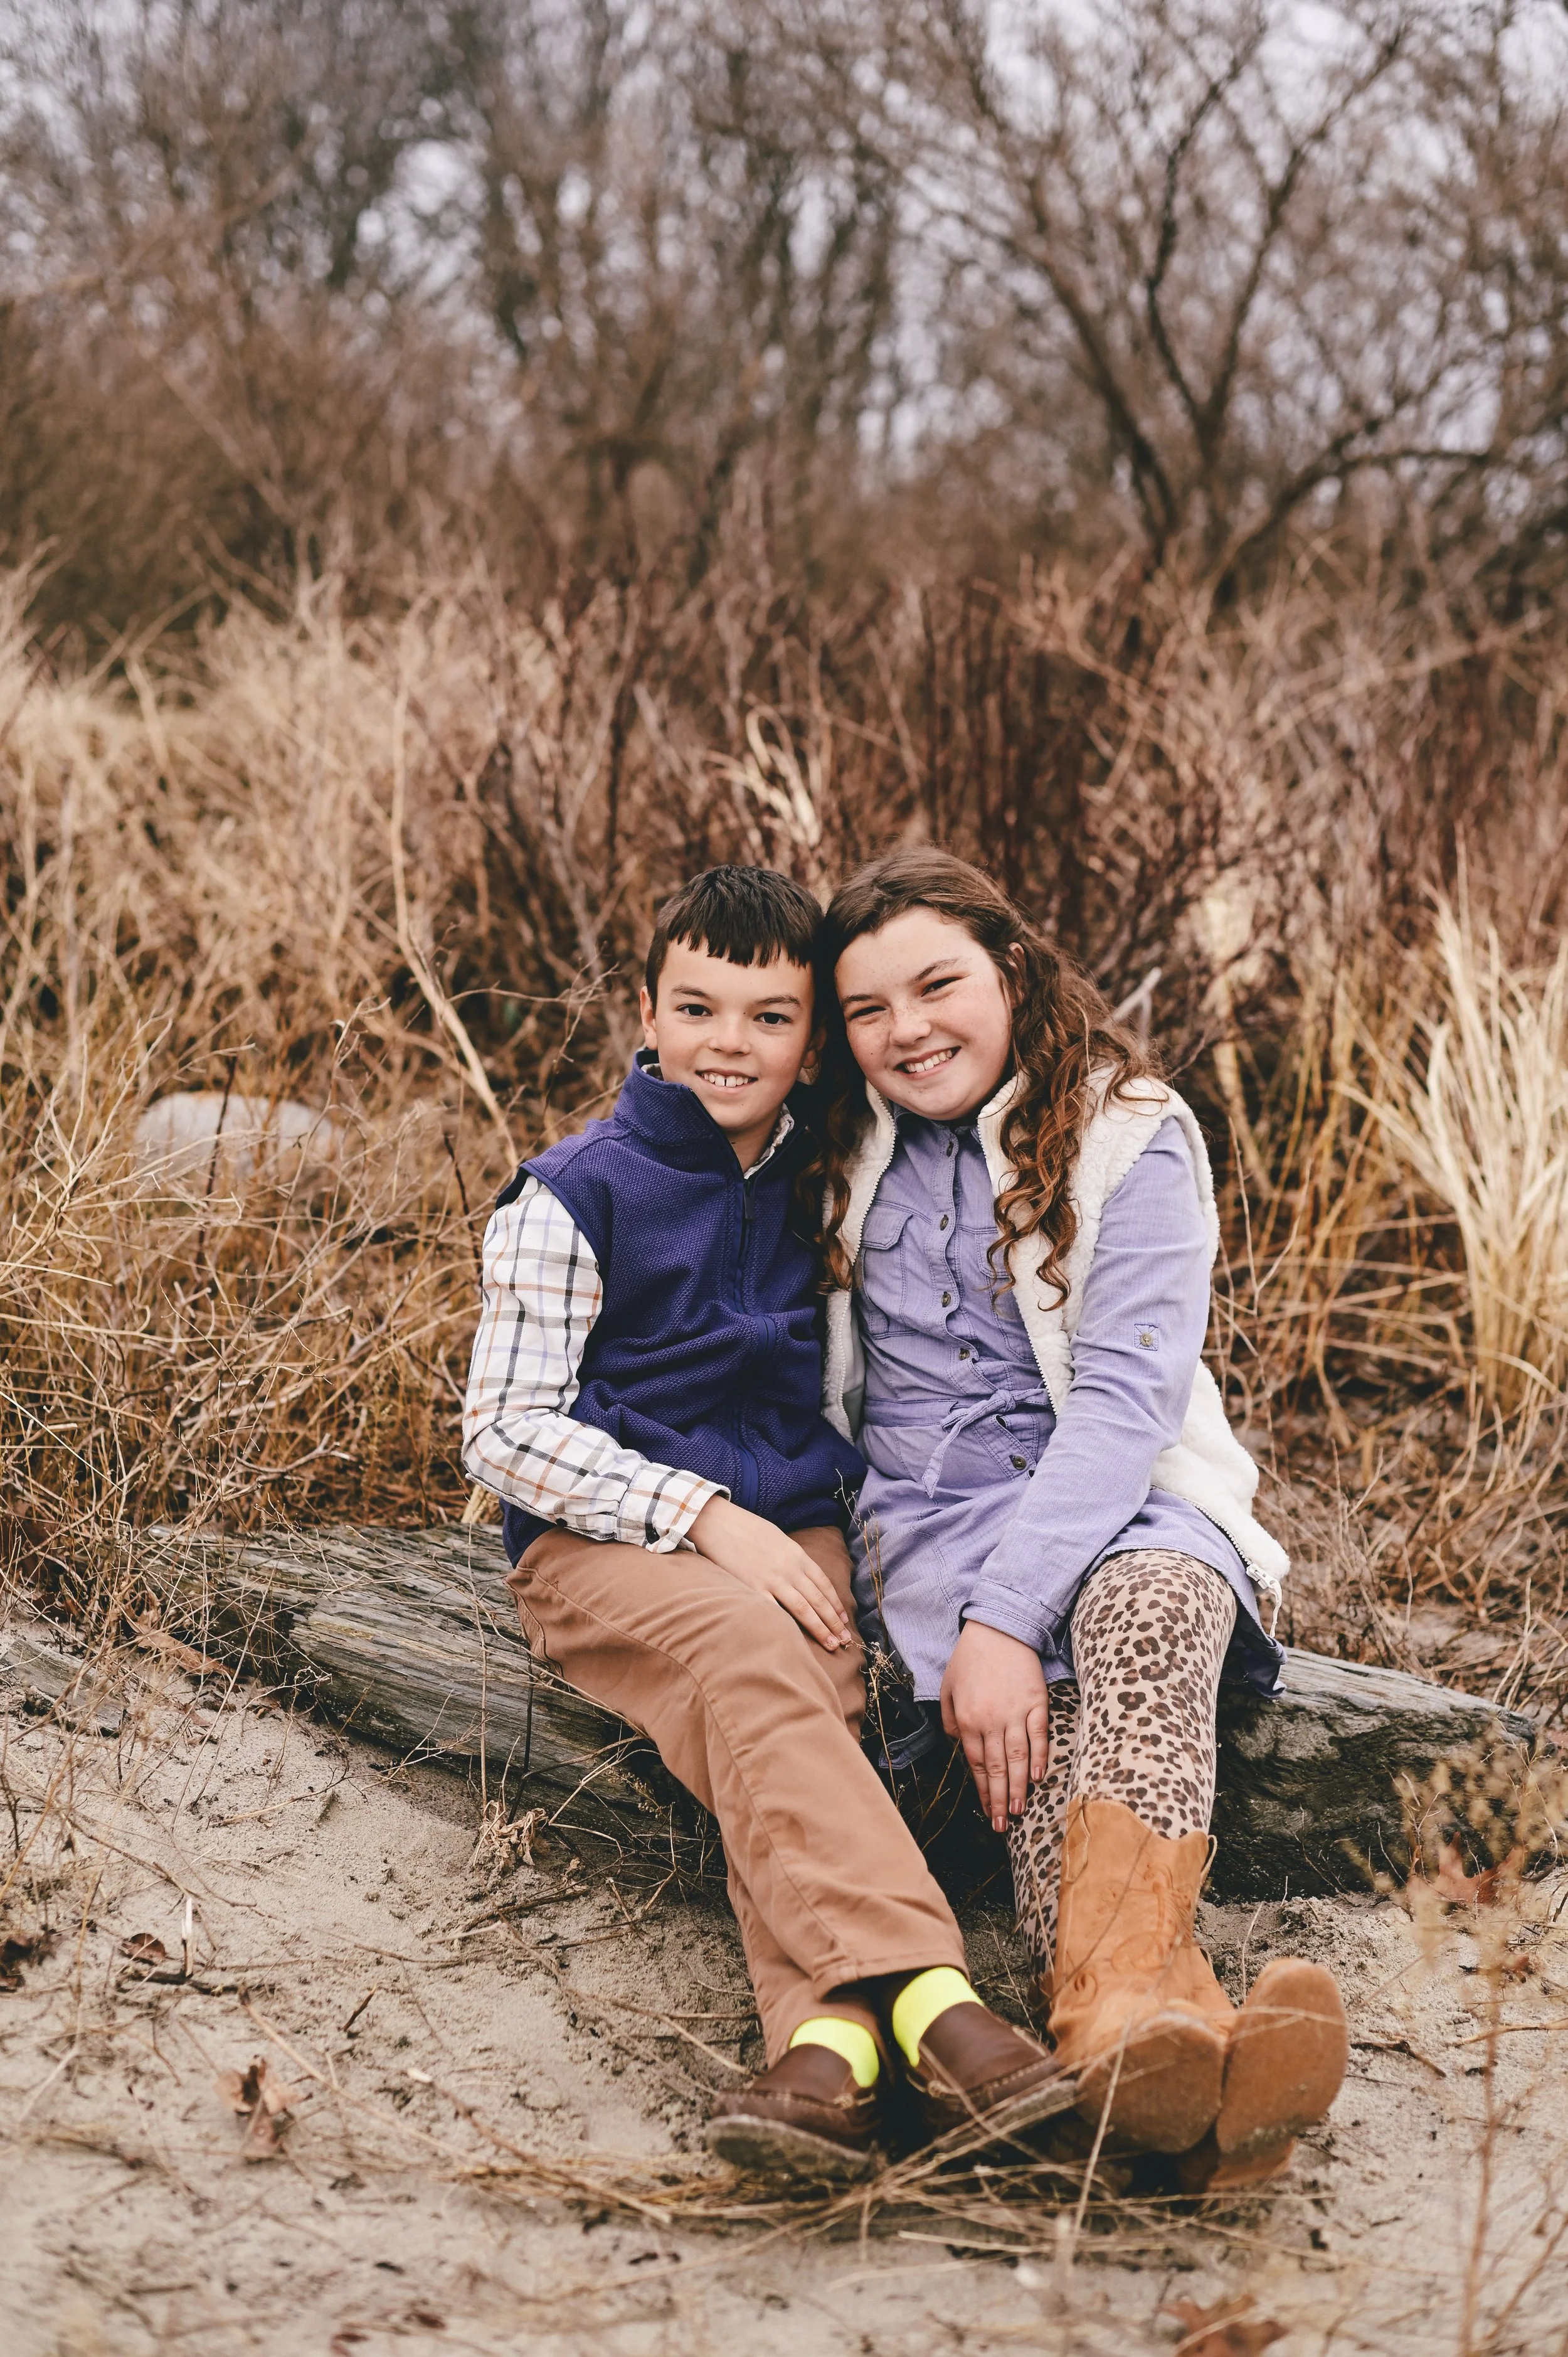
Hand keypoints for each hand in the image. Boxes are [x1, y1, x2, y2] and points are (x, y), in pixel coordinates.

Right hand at [688, 1497, 852, 1652]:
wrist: (719, 1522)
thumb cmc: (746, 1528)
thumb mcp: (778, 1538)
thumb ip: (792, 1558)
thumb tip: (804, 1576)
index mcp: (797, 1555)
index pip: (824, 1583)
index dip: (836, 1603)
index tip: (844, 1619)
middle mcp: (789, 1568)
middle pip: (818, 1599)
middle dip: (833, 1622)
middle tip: (845, 1640)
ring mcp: (772, 1579)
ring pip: (803, 1609)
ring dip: (819, 1628)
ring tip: (831, 1644)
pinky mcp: (752, 1588)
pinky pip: (774, 1611)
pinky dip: (787, 1626)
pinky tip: (797, 1640)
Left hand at [939, 1620, 1048, 1831]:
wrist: (999, 1628)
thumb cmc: (970, 1658)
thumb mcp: (947, 1687)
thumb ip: (950, 1720)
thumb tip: (959, 1745)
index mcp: (967, 1720)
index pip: (975, 1764)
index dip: (982, 1791)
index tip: (988, 1811)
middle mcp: (991, 1721)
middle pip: (996, 1768)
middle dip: (1000, 1799)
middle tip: (1004, 1825)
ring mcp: (1016, 1712)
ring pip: (1018, 1758)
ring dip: (1019, 1787)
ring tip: (1020, 1810)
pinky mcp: (1036, 1703)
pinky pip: (1039, 1736)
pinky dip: (1039, 1757)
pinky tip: (1039, 1777)